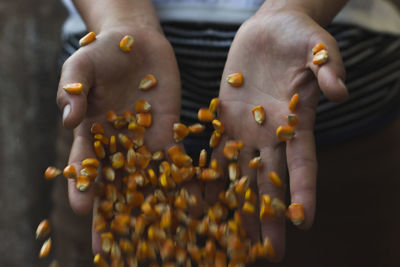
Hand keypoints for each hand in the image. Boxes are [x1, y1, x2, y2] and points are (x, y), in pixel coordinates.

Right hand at [56, 24, 181, 251]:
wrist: (137, 43)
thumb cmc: (103, 53)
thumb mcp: (81, 65)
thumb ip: (73, 89)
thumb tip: (69, 120)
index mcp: (92, 133)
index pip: (83, 166)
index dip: (82, 186)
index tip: (82, 208)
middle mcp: (118, 145)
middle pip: (115, 184)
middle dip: (117, 214)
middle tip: (117, 248)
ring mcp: (145, 142)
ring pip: (147, 180)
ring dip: (153, 207)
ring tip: (162, 235)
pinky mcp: (169, 134)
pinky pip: (176, 161)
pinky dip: (183, 183)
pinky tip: (193, 205)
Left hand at [207, 8, 346, 260]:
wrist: (270, 30)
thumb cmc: (300, 37)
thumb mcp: (318, 46)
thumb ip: (328, 67)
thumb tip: (340, 90)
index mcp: (297, 122)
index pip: (303, 162)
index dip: (305, 190)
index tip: (304, 221)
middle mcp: (271, 134)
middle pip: (271, 181)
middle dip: (269, 216)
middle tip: (268, 252)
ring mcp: (246, 131)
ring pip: (240, 175)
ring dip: (236, 206)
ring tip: (230, 238)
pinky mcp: (224, 121)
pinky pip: (213, 153)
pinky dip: (206, 176)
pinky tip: (198, 200)